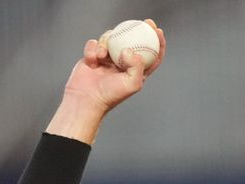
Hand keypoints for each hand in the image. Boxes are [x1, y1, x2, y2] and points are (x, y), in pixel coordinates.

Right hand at [46, 19, 165, 143]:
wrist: (87, 99)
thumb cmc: (111, 95)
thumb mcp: (132, 84)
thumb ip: (137, 66)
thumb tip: (129, 49)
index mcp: (136, 71)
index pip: (151, 54)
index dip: (158, 42)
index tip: (158, 31)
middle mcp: (123, 63)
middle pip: (132, 41)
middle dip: (138, 29)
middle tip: (143, 22)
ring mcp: (108, 58)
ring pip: (111, 38)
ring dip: (107, 42)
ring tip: (102, 55)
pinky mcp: (93, 56)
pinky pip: (94, 43)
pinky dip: (92, 49)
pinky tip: (92, 59)